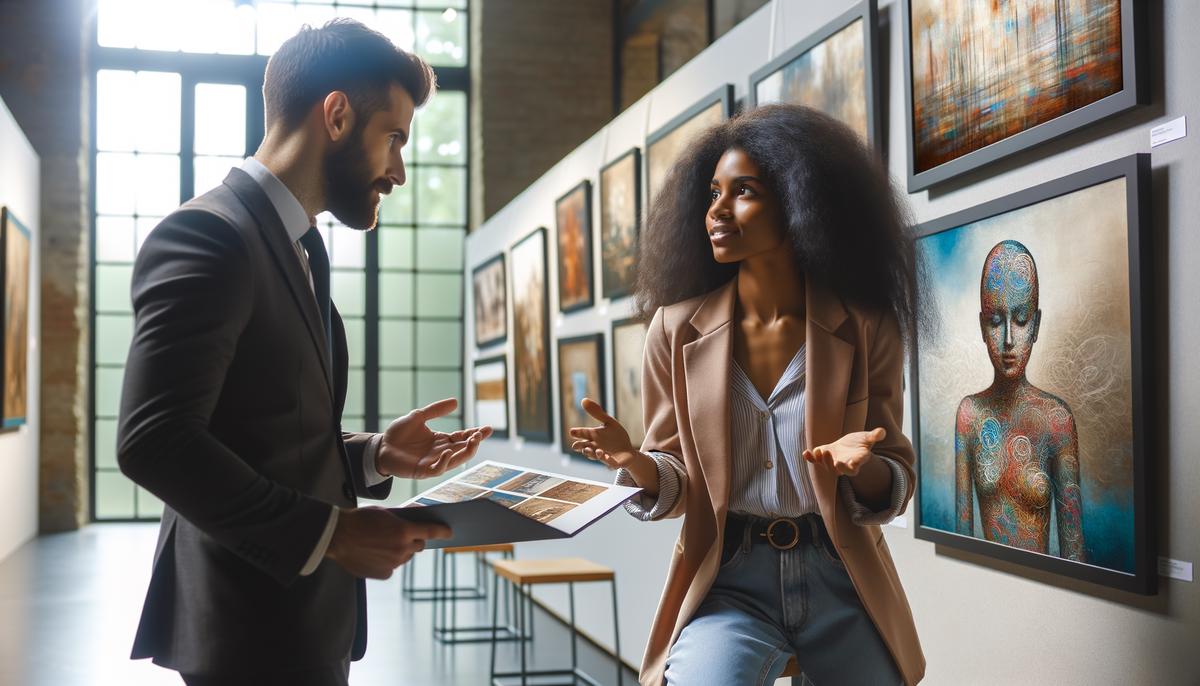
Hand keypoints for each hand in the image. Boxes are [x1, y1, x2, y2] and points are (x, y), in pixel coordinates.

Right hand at [325, 506, 451, 578]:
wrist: (338, 536)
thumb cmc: (360, 519)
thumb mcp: (384, 512)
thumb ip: (403, 518)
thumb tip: (419, 519)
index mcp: (404, 531)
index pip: (432, 532)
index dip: (443, 532)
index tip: (450, 532)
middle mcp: (402, 549)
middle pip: (418, 546)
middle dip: (415, 540)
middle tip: (404, 535)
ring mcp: (394, 563)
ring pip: (405, 557)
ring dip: (400, 551)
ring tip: (383, 543)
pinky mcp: (384, 574)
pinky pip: (393, 567)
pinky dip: (388, 561)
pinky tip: (375, 554)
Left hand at [377, 398, 492, 478]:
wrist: (380, 446)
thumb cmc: (398, 433)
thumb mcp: (418, 416)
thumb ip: (436, 410)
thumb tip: (456, 401)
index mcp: (441, 440)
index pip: (462, 437)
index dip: (475, 433)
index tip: (488, 428)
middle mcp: (440, 452)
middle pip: (463, 449)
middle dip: (474, 443)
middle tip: (481, 434)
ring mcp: (432, 462)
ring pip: (455, 461)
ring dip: (465, 452)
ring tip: (473, 441)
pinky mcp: (422, 470)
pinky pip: (437, 469)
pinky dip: (444, 462)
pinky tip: (447, 451)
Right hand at [567, 397, 640, 469]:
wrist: (628, 451)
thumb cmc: (616, 436)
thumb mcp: (609, 422)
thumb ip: (597, 413)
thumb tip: (583, 400)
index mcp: (593, 437)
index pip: (583, 434)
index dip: (577, 433)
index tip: (572, 432)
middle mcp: (595, 447)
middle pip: (585, 448)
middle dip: (580, 447)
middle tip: (576, 445)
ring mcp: (603, 457)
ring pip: (595, 456)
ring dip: (592, 454)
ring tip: (593, 450)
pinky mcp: (613, 463)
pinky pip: (609, 463)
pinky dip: (607, 460)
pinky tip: (606, 456)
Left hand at [803, 427, 885, 476]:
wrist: (849, 446)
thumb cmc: (860, 443)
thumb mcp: (867, 438)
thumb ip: (874, 436)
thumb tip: (882, 431)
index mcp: (856, 462)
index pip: (854, 468)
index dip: (852, 466)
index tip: (852, 462)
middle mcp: (843, 465)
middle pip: (838, 470)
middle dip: (833, 465)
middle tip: (829, 454)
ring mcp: (832, 462)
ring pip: (826, 466)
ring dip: (822, 460)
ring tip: (821, 451)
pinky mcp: (823, 457)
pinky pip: (815, 460)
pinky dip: (810, 458)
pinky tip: (806, 453)